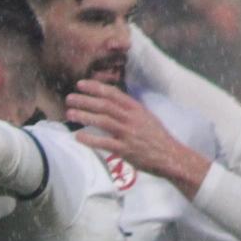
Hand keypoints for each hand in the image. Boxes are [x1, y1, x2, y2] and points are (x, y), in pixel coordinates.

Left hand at [66, 81, 211, 195]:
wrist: (170, 156)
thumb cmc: (155, 137)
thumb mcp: (144, 117)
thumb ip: (128, 110)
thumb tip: (110, 102)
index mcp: (136, 108)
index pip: (113, 94)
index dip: (95, 88)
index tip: (80, 84)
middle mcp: (132, 118)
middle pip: (105, 105)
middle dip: (85, 100)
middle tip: (69, 98)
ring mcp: (129, 134)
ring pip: (103, 121)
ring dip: (84, 116)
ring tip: (69, 114)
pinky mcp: (126, 150)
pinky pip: (105, 143)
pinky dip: (91, 139)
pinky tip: (78, 137)